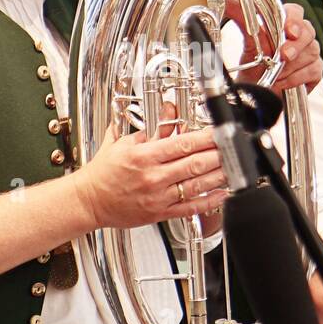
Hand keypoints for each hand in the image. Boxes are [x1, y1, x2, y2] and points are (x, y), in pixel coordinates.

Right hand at [72, 111, 228, 230]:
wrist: (88, 201)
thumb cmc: (104, 173)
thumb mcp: (124, 143)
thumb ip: (152, 128)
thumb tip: (169, 110)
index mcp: (144, 156)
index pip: (182, 144)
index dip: (205, 138)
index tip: (220, 132)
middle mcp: (153, 177)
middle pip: (193, 164)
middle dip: (217, 155)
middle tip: (233, 148)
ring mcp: (158, 197)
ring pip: (196, 185)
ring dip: (218, 176)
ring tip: (234, 168)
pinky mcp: (160, 213)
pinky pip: (189, 208)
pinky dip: (209, 201)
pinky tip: (221, 194)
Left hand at [222, 0, 322, 94]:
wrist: (257, 88)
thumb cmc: (256, 62)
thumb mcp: (248, 41)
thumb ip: (242, 19)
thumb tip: (226, 2)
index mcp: (286, 22)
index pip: (296, 12)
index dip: (294, 19)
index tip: (288, 30)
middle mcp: (301, 35)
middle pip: (308, 32)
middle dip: (295, 45)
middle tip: (284, 55)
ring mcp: (310, 52)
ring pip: (311, 52)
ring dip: (291, 66)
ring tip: (275, 73)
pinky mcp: (315, 70)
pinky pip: (313, 70)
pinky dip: (296, 78)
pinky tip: (282, 82)